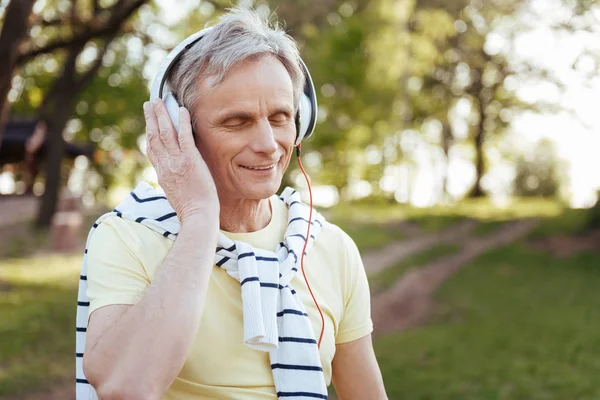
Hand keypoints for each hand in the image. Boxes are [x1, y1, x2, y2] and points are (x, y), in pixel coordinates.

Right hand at [143, 99, 218, 222]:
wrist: (197, 216)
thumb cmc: (191, 209)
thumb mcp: (174, 194)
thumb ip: (171, 181)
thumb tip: (172, 176)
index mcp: (162, 174)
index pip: (152, 150)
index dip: (149, 134)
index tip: (149, 123)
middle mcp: (166, 165)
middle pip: (155, 137)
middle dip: (151, 118)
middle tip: (150, 104)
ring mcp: (177, 161)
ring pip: (166, 133)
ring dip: (162, 115)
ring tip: (160, 101)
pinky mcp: (190, 160)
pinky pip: (184, 136)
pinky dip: (182, 122)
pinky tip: (181, 110)